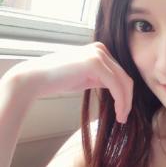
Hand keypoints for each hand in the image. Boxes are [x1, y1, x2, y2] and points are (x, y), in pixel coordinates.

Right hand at [4, 42, 132, 122]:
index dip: (125, 94)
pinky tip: (118, 113)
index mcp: (100, 51)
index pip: (120, 74)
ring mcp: (98, 54)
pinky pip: (115, 85)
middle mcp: (101, 49)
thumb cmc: (58, 80)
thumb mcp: (86, 78)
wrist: (37, 78)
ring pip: (123, 82)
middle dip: (127, 100)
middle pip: (125, 77)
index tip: (122, 111)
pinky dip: (120, 100)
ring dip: (125, 102)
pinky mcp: (95, 63)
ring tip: (121, 118)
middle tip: (123, 117)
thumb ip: (102, 79)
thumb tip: (118, 88)